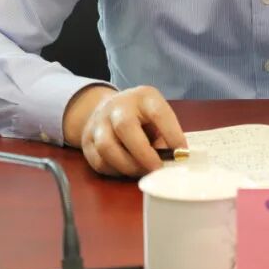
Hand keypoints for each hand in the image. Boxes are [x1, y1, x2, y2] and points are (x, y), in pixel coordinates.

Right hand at [65, 85, 186, 177]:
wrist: (105, 108)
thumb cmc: (141, 117)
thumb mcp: (156, 117)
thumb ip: (164, 135)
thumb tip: (170, 160)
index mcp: (143, 97)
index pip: (158, 112)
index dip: (172, 134)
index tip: (181, 153)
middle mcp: (118, 106)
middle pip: (125, 127)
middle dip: (143, 154)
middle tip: (157, 168)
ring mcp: (99, 122)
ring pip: (107, 147)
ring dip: (128, 165)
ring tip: (142, 171)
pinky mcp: (87, 140)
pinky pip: (99, 161)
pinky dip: (116, 170)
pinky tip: (127, 169)